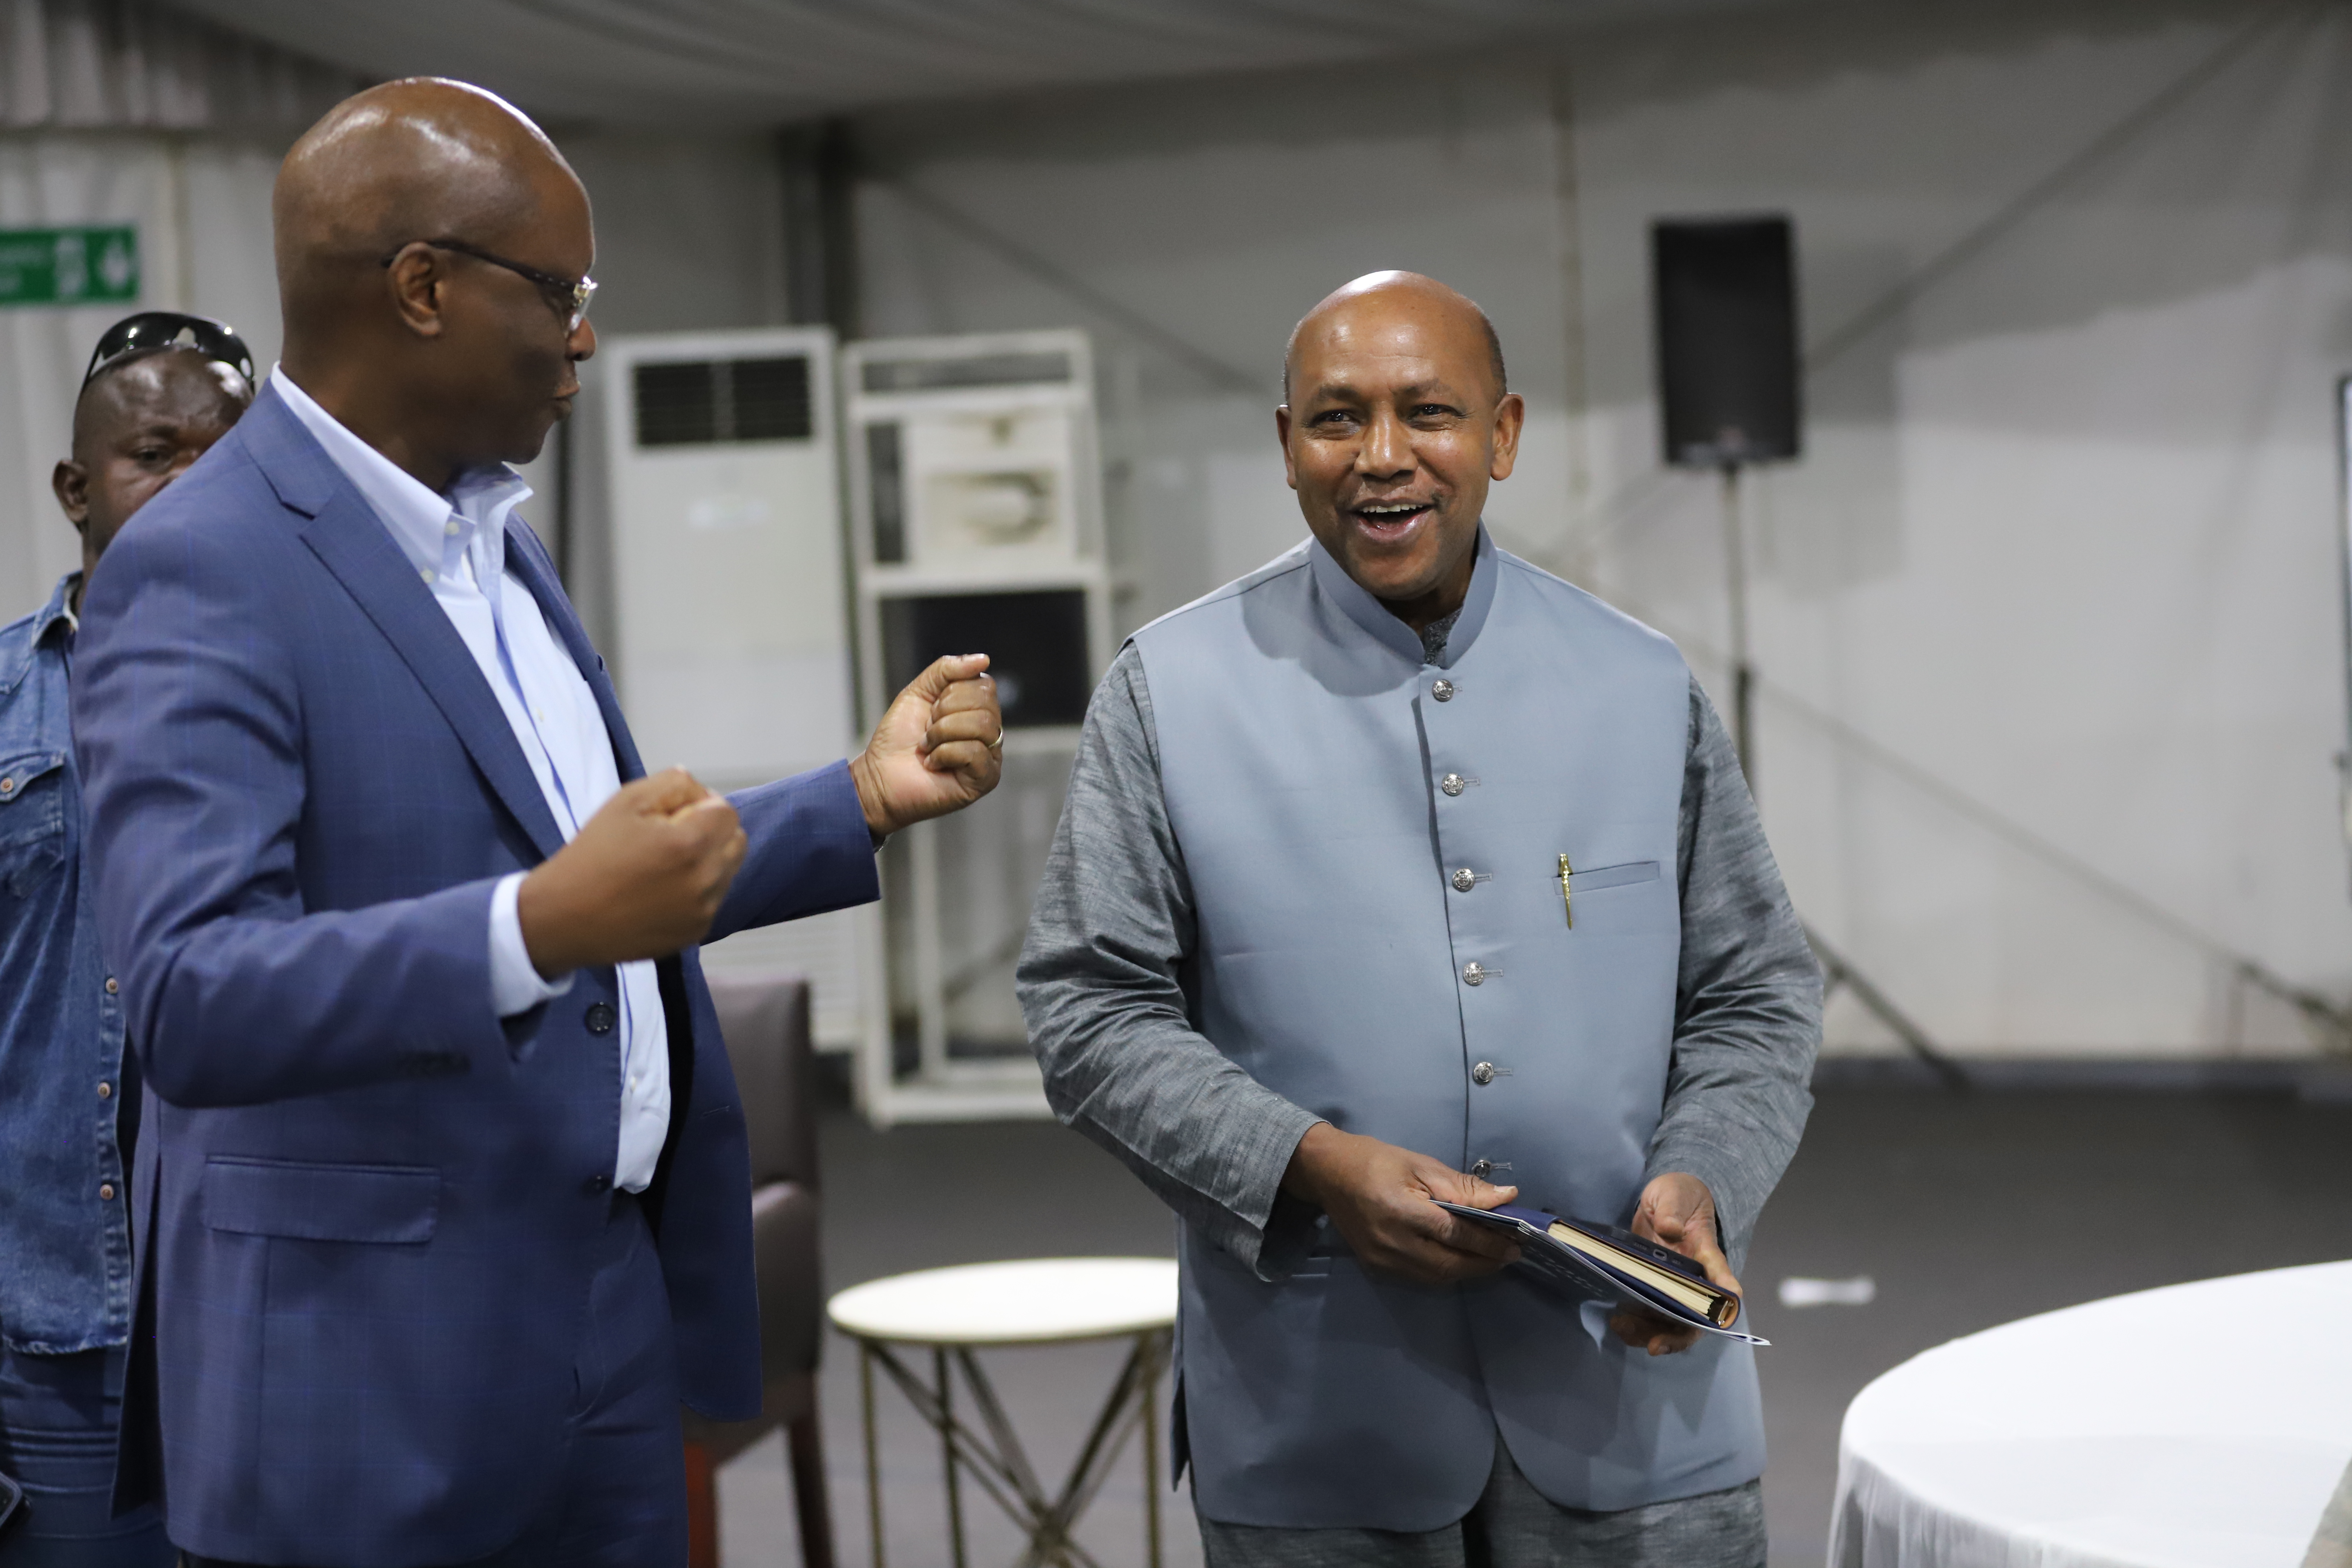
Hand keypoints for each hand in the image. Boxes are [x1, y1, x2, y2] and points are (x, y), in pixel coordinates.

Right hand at [516, 768, 746, 976]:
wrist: (565, 918)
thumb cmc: (592, 855)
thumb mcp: (625, 802)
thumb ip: (673, 785)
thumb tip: (701, 790)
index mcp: (690, 844)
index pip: (727, 812)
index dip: (703, 806)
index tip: (675, 814)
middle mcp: (705, 881)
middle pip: (736, 842)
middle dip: (713, 832)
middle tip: (673, 836)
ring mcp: (703, 911)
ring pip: (727, 872)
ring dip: (707, 861)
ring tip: (665, 865)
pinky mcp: (695, 932)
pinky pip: (713, 901)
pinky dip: (697, 891)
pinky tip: (662, 890)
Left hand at [849, 654, 1004, 837]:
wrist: (879, 777)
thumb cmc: (898, 738)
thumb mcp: (918, 692)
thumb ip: (947, 670)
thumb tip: (984, 659)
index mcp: (977, 710)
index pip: (984, 685)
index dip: (951, 693)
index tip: (930, 711)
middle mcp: (989, 733)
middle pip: (985, 703)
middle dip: (944, 714)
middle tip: (927, 731)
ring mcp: (990, 757)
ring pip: (982, 725)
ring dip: (942, 734)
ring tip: (927, 747)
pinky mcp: (985, 779)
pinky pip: (975, 752)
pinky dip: (945, 754)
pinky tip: (933, 764)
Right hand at [1281, 1123, 1522, 1285]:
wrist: (1327, 1173)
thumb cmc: (1376, 1161)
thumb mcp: (1420, 1165)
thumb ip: (1463, 1187)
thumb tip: (1506, 1198)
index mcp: (1401, 1211)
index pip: (1455, 1233)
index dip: (1489, 1241)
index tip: (1517, 1241)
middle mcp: (1391, 1243)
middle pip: (1448, 1265)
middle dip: (1483, 1263)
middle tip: (1510, 1255)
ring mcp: (1381, 1260)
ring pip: (1435, 1277)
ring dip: (1467, 1271)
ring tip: (1491, 1259)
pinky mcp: (1376, 1266)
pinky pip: (1419, 1277)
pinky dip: (1444, 1271)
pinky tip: (1460, 1259)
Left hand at [1608, 1172, 1741, 1356]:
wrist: (1666, 1199)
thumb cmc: (1679, 1195)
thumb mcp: (1675, 1193)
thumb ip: (1672, 1209)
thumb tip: (1671, 1228)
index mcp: (1707, 1256)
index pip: (1721, 1282)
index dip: (1723, 1303)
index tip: (1721, 1319)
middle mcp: (1695, 1280)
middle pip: (1695, 1319)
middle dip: (1676, 1336)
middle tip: (1654, 1345)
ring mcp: (1673, 1288)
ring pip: (1669, 1324)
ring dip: (1649, 1334)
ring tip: (1623, 1328)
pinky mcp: (1653, 1289)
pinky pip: (1648, 1316)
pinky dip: (1635, 1324)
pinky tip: (1617, 1321)